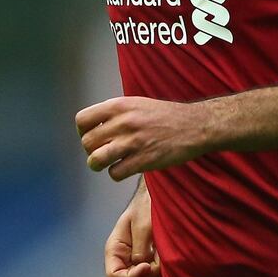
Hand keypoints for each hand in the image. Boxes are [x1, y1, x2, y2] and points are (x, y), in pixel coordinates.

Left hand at [76, 96, 210, 180]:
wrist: (195, 126)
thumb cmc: (166, 115)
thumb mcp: (137, 103)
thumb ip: (115, 113)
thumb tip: (93, 126)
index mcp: (120, 106)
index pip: (82, 120)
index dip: (84, 131)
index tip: (94, 136)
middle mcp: (123, 122)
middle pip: (87, 143)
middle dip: (91, 150)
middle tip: (103, 152)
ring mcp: (133, 142)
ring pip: (95, 160)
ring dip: (99, 165)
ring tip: (108, 163)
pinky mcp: (143, 161)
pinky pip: (115, 173)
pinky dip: (117, 173)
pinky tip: (126, 168)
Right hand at [105, 180, 160, 276]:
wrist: (160, 195)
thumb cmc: (147, 205)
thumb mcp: (142, 225)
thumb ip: (140, 249)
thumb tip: (144, 268)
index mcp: (115, 250)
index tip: (147, 267)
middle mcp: (126, 260)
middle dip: (150, 275)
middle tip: (163, 257)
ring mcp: (141, 263)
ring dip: (160, 273)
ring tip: (169, 252)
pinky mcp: (155, 262)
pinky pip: (159, 276)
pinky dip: (167, 272)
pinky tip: (173, 256)